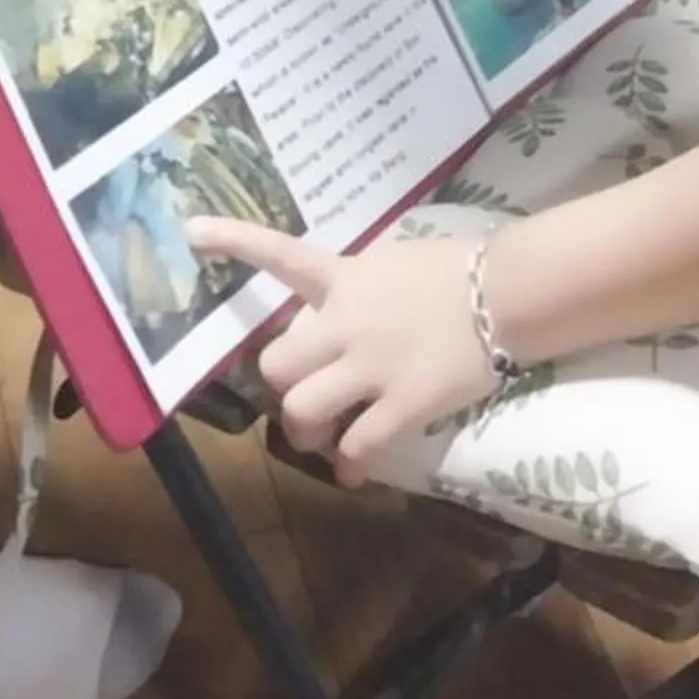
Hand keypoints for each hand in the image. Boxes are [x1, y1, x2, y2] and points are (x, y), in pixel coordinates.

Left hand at [185, 223, 488, 482]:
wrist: (507, 293)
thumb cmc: (457, 271)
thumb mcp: (394, 262)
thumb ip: (356, 284)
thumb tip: (336, 307)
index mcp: (346, 278)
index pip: (282, 255)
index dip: (235, 240)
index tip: (192, 230)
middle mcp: (347, 321)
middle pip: (278, 364)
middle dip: (283, 386)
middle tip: (303, 395)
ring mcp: (372, 366)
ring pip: (303, 411)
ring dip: (306, 431)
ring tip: (322, 437)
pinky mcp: (402, 404)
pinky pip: (357, 447)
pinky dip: (349, 465)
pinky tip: (354, 468)